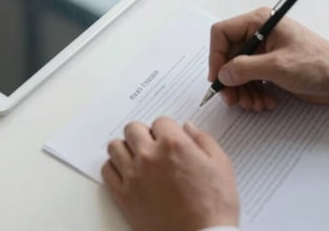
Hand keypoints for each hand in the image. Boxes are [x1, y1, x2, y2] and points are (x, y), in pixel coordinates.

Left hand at [102, 118, 238, 230]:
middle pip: (133, 129)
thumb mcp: (221, 165)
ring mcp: (133, 175)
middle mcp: (149, 156)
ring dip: (126, 149)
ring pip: (115, 146)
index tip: (171, 140)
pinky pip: (107, 170)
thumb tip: (187, 127)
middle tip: (153, 147)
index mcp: (174, 145)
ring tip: (138, 159)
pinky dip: (115, 169)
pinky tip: (128, 174)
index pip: (160, 122)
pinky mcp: (123, 195)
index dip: (168, 130)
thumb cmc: (214, 206)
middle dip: (144, 134)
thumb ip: (203, 140)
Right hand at [209, 8, 328, 110]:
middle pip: (228, 56)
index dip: (216, 56)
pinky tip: (265, 103)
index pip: (222, 33)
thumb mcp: (277, 66)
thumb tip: (221, 76)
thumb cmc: (317, 65)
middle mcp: (258, 33)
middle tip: (234, 101)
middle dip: (231, 81)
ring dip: (243, 91)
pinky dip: (253, 93)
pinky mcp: (270, 67)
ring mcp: (264, 51)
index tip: (218, 79)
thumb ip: (244, 69)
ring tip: (255, 105)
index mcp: (259, 22)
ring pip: (237, 71)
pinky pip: (250, 80)